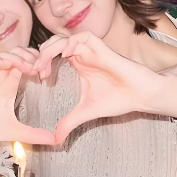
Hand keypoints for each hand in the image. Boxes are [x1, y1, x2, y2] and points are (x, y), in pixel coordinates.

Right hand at [0, 48, 55, 144]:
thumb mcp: (12, 132)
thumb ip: (33, 135)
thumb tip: (56, 141)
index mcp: (10, 84)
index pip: (28, 64)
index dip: (39, 64)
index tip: (46, 74)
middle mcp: (0, 75)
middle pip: (19, 54)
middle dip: (31, 56)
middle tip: (39, 67)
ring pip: (5, 54)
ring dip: (17, 57)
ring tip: (27, 67)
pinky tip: (7, 66)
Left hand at [35, 32, 163, 143]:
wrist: (140, 96)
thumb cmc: (118, 99)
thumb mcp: (86, 112)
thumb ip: (69, 122)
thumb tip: (55, 140)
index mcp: (78, 64)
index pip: (52, 54)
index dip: (41, 62)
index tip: (37, 77)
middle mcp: (83, 54)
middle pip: (54, 43)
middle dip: (41, 54)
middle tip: (35, 70)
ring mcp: (92, 50)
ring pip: (65, 38)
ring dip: (51, 48)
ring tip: (44, 64)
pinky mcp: (102, 48)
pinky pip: (83, 37)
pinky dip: (70, 43)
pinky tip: (64, 56)